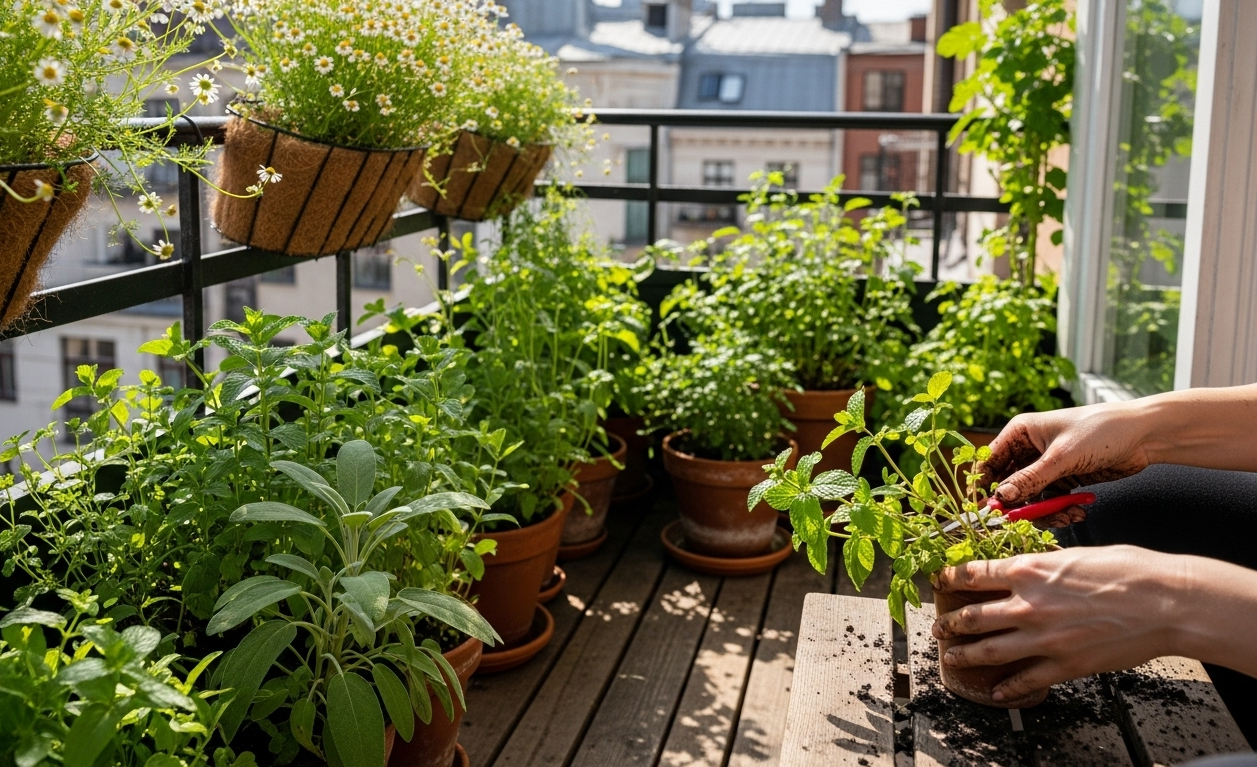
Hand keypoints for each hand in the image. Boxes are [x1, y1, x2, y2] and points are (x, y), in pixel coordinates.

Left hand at [930, 546, 1182, 702]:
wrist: (1167, 603)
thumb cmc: (1129, 571)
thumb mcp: (1074, 554)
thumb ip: (1042, 566)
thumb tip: (1025, 570)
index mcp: (1028, 571)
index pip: (972, 574)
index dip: (949, 578)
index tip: (939, 581)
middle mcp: (1027, 605)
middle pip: (972, 617)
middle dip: (950, 623)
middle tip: (939, 626)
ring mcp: (1043, 639)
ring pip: (988, 651)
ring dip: (964, 655)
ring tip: (950, 657)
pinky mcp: (1064, 665)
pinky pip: (1025, 680)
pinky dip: (1007, 688)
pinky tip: (996, 691)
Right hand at [979, 403, 1153, 503]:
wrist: (1143, 435)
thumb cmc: (1100, 431)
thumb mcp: (1062, 457)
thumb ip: (1030, 480)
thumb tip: (1000, 499)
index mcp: (1019, 433)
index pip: (989, 463)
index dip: (985, 487)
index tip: (987, 511)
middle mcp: (1028, 450)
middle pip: (1008, 486)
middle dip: (1018, 506)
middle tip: (1027, 523)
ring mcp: (1046, 467)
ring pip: (1030, 499)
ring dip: (1044, 512)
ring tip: (1066, 516)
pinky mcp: (1063, 480)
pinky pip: (1050, 502)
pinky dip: (1061, 511)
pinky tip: (1078, 511)